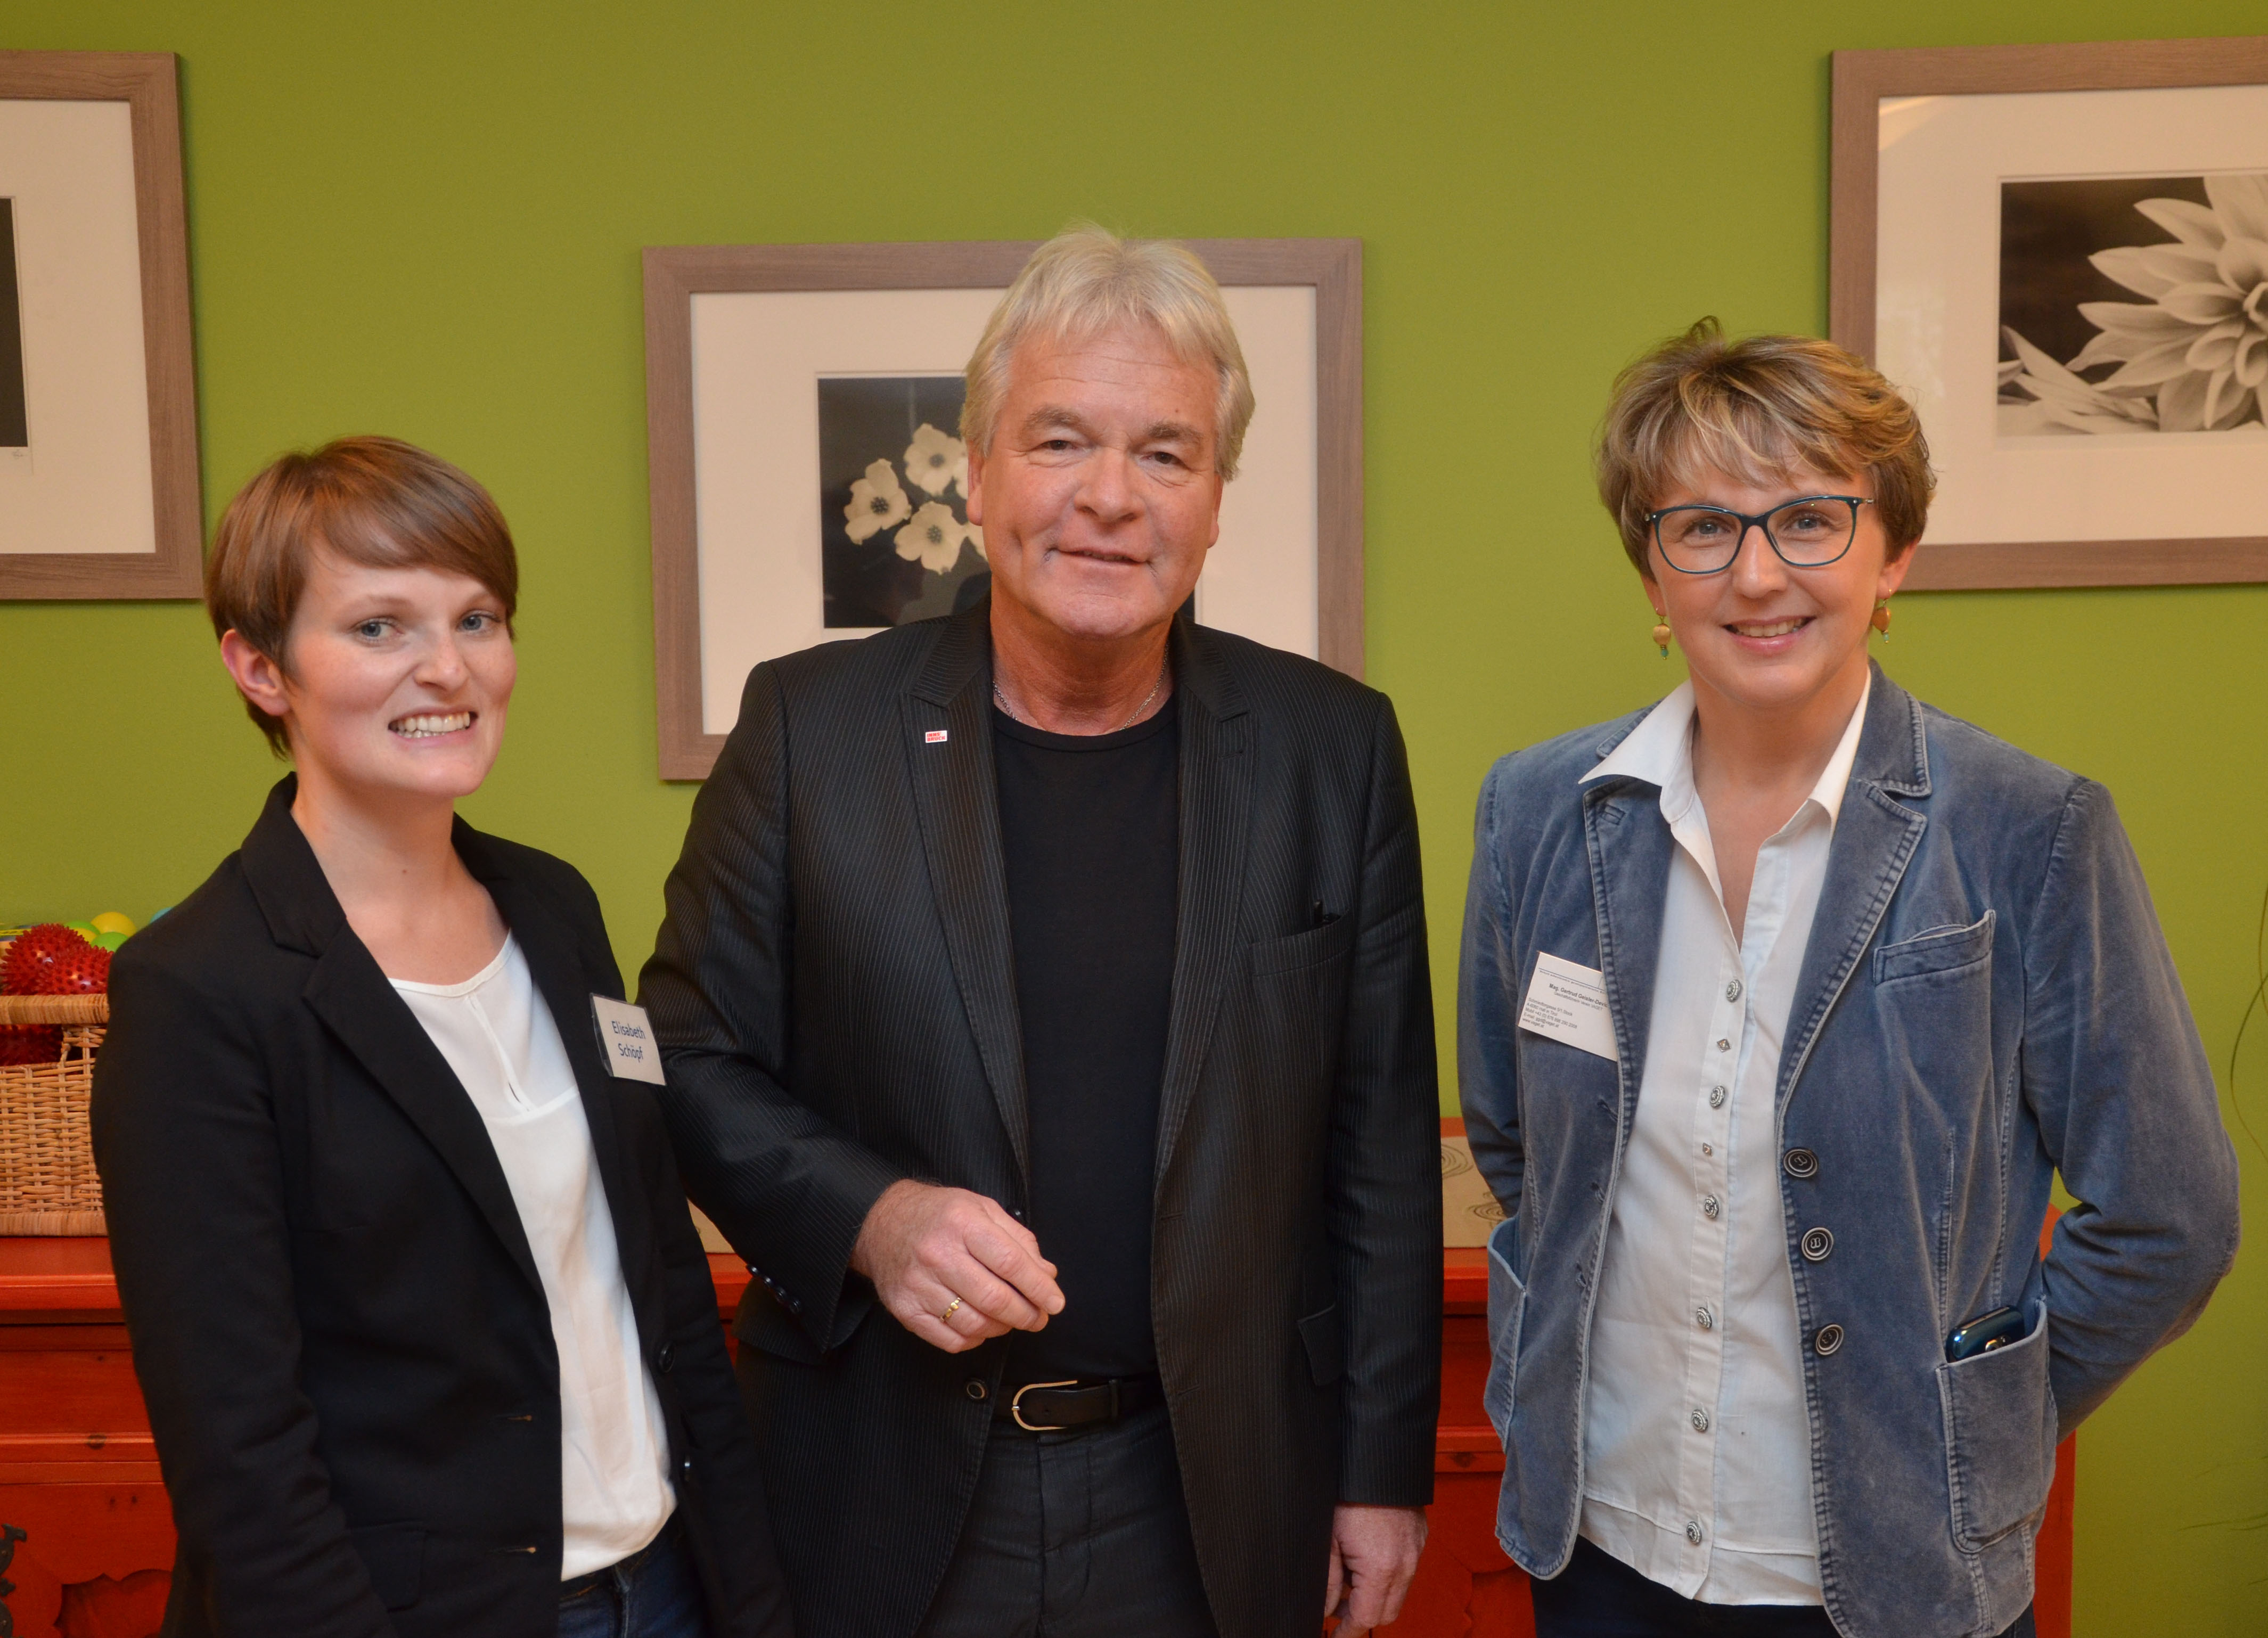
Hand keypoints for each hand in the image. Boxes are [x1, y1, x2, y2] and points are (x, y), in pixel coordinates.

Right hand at [849, 1180, 1064, 1353]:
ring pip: (974, 1323)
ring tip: (1009, 1320)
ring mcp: (918, 1284)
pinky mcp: (905, 1309)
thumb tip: (1047, 1274)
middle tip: (1038, 1318)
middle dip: (1026, 1314)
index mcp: (962, 1223)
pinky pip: (949, 1339)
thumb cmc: (938, 1215)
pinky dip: (973, 1339)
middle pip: (995, 1298)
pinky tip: (980, 1326)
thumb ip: (1018, 1239)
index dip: (1039, 1288)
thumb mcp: (982, 1209)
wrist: (881, 1223)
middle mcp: (938, 1254)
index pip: (1011, 1263)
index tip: (1055, 1303)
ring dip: (1001, 1328)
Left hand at [1324, 1504, 1426, 1633]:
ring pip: (1398, 1592)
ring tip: (1349, 1573)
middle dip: (1362, 1615)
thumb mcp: (1328, 1539)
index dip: (1348, 1631)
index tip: (1335, 1636)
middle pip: (1388, 1613)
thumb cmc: (1350, 1492)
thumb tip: (1326, 1609)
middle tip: (1338, 1604)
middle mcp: (1406, 1564)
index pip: (1367, 1618)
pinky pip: (1406, 1570)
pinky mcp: (1420, 1538)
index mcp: (1381, 1568)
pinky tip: (1366, 1556)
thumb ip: (1327, 1580)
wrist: (1376, 1456)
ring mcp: (1416, 1551)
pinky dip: (1387, 1574)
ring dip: (1375, 1594)